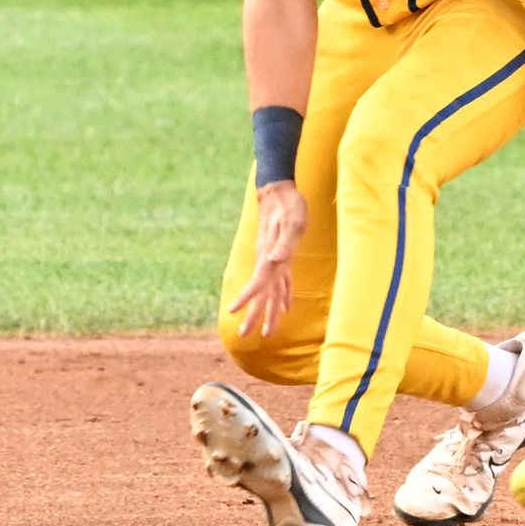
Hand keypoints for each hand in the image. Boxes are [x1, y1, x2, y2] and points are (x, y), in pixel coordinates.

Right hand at [228, 180, 305, 337]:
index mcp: (270, 256)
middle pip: (261, 293)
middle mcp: (269, 261)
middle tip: (244, 336)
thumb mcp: (292, 222)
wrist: (279, 190)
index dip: (246, 298)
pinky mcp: (281, 255)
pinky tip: (284, 308)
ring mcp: (273, 259)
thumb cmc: (288, 205)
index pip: (257, 282)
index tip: (232, 311)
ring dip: (267, 311)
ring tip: (266, 332)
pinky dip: (282, 296)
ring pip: (270, 291)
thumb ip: (283, 244)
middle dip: (254, 315)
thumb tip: (275, 261)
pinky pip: (280, 281)